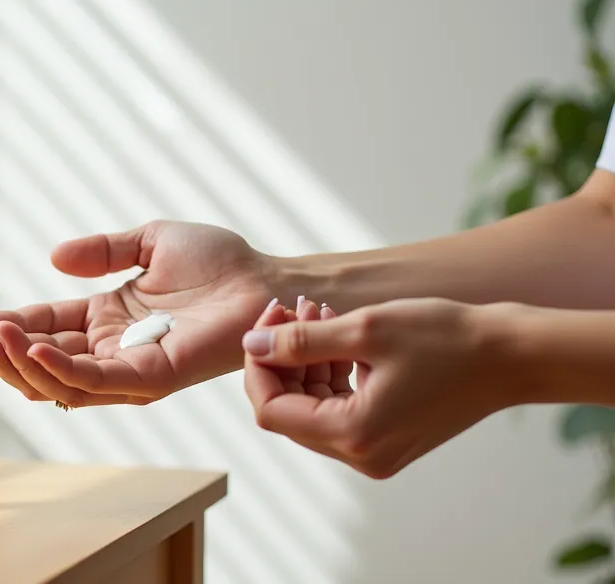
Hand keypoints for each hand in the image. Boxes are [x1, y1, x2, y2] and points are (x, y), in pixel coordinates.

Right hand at [0, 221, 273, 406]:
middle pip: (37, 360)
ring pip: (55, 379)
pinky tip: (30, 346)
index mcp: (105, 320)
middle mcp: (110, 350)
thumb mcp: (147, 242)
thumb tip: (53, 258)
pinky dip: (57, 369)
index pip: (41, 326)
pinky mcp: (149, 377)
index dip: (3, 321)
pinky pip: (94, 382)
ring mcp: (127, 369)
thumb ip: (100, 250)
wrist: (263, 278)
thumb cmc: (218, 263)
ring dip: (14, 359)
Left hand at [242, 296, 508, 478]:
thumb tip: (249, 345)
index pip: (270, 409)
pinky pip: (338, 409)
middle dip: (281, 357)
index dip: (258, 364)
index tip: (268, 319)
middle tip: (289, 308)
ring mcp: (375, 452)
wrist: (513, 357)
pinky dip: (329, 372)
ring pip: (311, 408)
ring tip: (315, 310)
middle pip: (288, 410)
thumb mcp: (366, 329)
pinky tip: (336, 333)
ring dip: (304, 360)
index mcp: (353, 435)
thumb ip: (299, 341)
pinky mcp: (387, 439)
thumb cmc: (447, 338)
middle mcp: (360, 456)